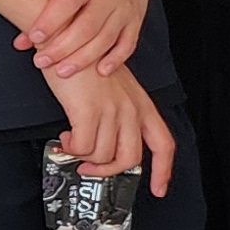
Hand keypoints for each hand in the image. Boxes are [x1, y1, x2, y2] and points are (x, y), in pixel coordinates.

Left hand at [20, 0, 153, 81]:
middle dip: (62, 48)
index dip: (50, 21)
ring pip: (105, 39)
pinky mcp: (136, 21)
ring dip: (83, 59)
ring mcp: (125, 8)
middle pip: (86, 26)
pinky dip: (114, 59)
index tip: (34, 37)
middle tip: (42, 61)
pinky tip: (100, 71)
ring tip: (62, 71)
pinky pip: (127, 44)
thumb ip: (43, 8)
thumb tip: (21, 42)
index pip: (68, 1)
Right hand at [51, 64, 176, 194]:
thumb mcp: (114, 89)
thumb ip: (118, 115)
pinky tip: (65, 137)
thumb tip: (108, 146)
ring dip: (83, 156)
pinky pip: (82, 147)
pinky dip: (70, 148)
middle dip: (107, 170)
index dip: (163, 171)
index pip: (164, 144)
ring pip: (102, 155)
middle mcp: (131, 108)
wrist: (67, 40)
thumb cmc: (85, 63)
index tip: (158, 189)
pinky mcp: (89, 111)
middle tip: (90, 169)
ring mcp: (112, 110)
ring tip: (71, 142)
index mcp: (141, 104)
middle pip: (130, 158)